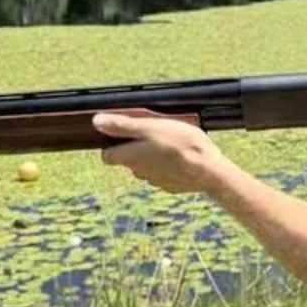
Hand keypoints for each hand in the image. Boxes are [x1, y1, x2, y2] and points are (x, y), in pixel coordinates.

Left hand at [93, 113, 229, 193]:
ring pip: (147, 167)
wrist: (209, 171)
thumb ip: (123, 125)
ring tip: (172, 143)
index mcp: (129, 157)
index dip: (113, 144)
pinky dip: (169, 166)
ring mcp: (155, 181)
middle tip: (155, 133)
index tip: (126, 133)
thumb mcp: (150, 127)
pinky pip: (165, 174)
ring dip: (154, 157)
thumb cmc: (180, 145)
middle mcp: (138, 172)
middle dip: (137, 148)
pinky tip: (183, 157)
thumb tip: (97, 121)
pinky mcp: (172, 185)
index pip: (107, 155)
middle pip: (129, 160)